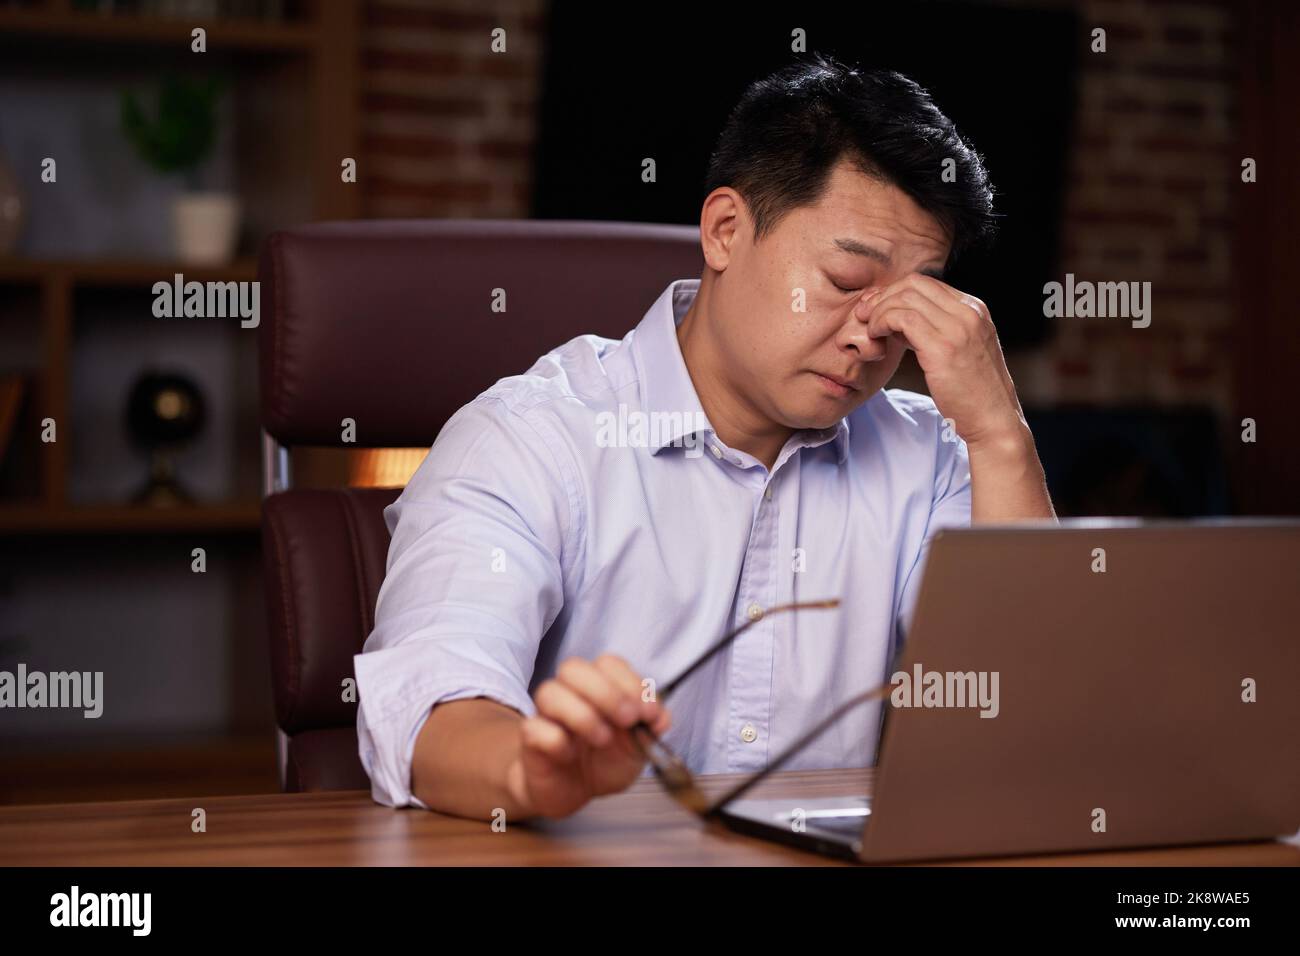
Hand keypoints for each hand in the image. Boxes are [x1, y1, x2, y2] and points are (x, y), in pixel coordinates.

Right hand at [506, 654, 670, 818]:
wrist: (573, 792)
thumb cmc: (603, 762)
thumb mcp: (637, 748)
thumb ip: (651, 729)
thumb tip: (661, 717)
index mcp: (598, 688)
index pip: (608, 664)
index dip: (630, 683)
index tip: (648, 713)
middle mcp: (569, 693)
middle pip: (573, 668)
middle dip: (605, 692)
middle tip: (627, 720)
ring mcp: (546, 714)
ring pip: (549, 691)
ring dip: (582, 715)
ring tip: (601, 739)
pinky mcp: (531, 739)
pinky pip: (536, 728)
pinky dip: (557, 741)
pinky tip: (569, 756)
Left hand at [854, 274, 1025, 449]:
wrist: (993, 420)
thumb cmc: (972, 392)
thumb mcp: (958, 351)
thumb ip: (935, 330)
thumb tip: (900, 319)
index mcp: (975, 309)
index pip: (926, 283)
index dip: (894, 292)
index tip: (876, 309)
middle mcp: (969, 312)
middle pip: (913, 284)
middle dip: (883, 296)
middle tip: (865, 315)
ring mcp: (958, 328)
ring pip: (905, 298)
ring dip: (879, 311)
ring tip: (870, 331)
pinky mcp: (943, 347)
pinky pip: (903, 318)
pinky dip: (883, 322)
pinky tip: (877, 338)